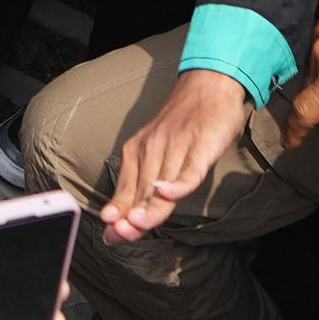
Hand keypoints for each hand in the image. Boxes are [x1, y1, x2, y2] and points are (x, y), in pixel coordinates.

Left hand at [100, 69, 253, 241]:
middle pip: (142, 189)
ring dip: (150, 206)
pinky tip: (168, 193)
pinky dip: (179, 183)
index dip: (119, 212)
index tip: (110, 234)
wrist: (208, 84)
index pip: (126, 188)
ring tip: (137, 226)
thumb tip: (129, 214)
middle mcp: (153, 147)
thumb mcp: (159, 147)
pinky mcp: (201, 145)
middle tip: (120, 236)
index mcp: (138, 149)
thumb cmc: (185, 122)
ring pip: (162, 182)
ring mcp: (177, 146)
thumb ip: (146, 178)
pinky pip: (190, 169)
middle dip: (130, 216)